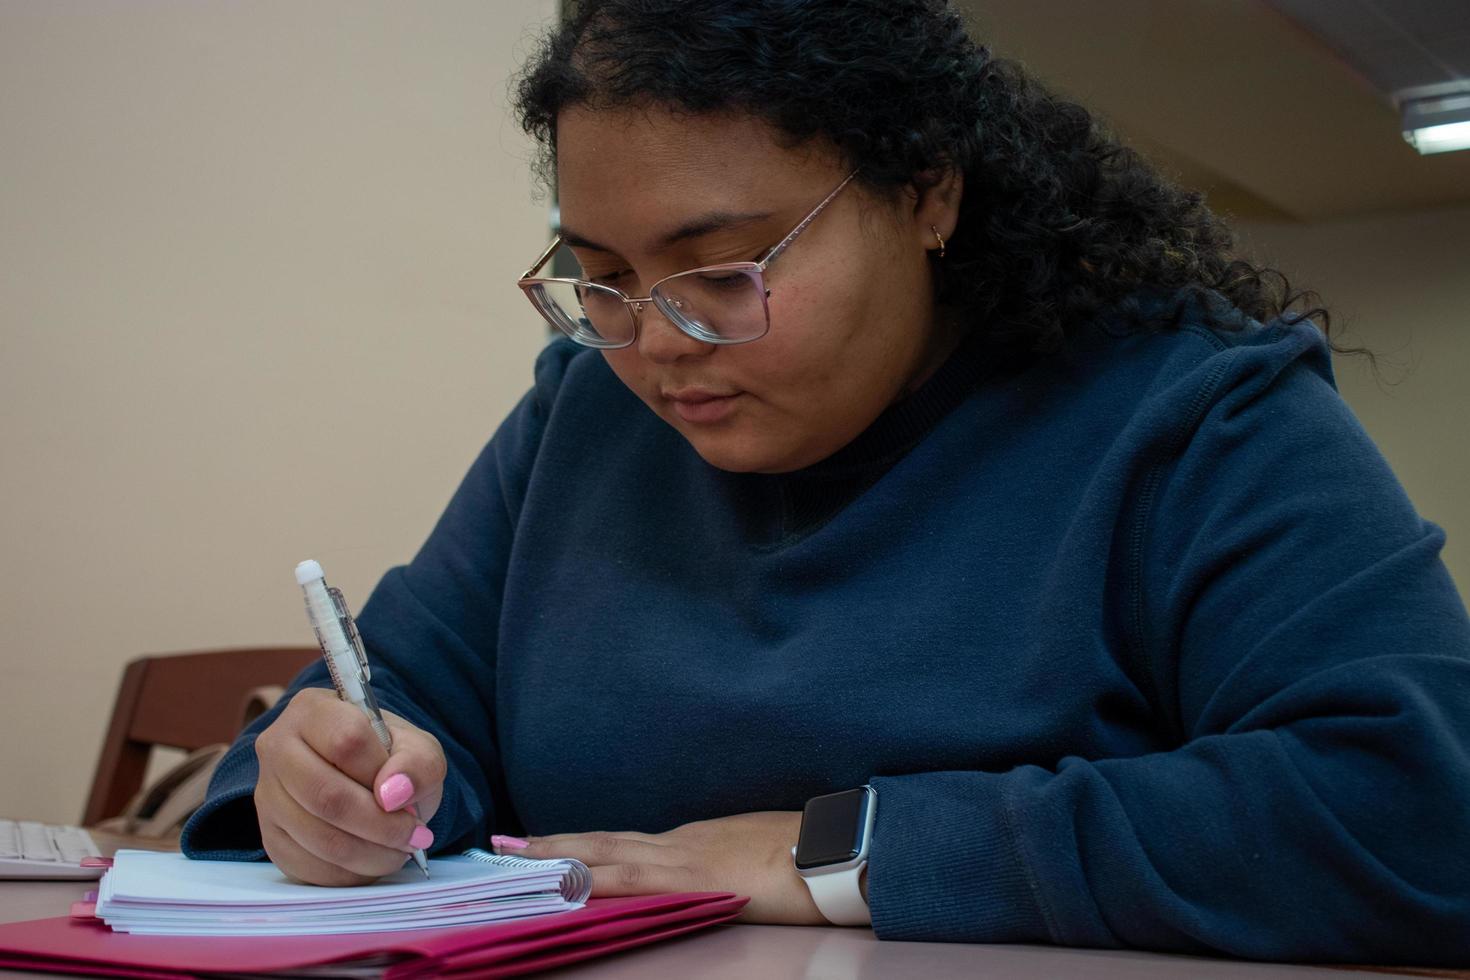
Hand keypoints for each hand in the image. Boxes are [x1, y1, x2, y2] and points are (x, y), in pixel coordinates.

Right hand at [253, 687, 445, 885]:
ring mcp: (267, 795)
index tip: (409, 796)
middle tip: (413, 837)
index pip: (346, 741)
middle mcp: (277, 748)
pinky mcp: (269, 837)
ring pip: (318, 837)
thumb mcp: (418, 749)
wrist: (365, 780)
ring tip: (400, 850)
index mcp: (313, 710)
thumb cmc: (389, 758)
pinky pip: (308, 867)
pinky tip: (373, 861)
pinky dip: (350, 873)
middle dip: (380, 825)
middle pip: (326, 795)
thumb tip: (393, 794)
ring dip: (370, 854)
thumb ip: (417, 763)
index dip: (383, 774)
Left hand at [498, 811, 829, 924]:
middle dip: (552, 848)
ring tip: (517, 859)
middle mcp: (679, 846)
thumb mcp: (750, 850)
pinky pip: (634, 881)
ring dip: (559, 860)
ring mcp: (684, 862)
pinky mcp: (695, 880)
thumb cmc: (803, 851)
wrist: (833, 849)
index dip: (580, 845)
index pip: (623, 845)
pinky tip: (570, 885)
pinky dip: (598, 882)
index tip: (541, 846)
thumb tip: (703, 873)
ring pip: (608, 858)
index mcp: (691, 842)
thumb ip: (719, 860)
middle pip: (603, 845)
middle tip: (503, 847)